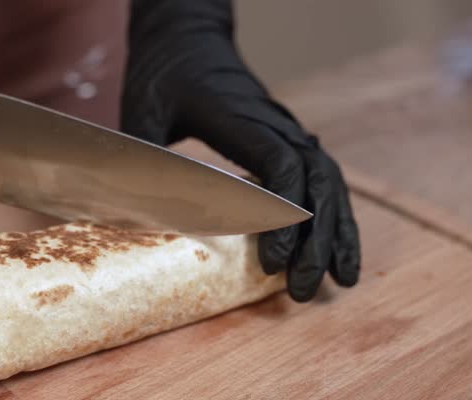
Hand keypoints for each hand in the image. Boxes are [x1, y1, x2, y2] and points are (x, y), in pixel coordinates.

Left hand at [122, 0, 359, 301]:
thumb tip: (134, 211)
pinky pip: (323, 182)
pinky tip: (336, 255)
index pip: (281, 166)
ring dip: (336, 235)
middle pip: (316, 184)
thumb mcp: (143, 108)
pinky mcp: (287, 142)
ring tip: (337, 283)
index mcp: (241, 117)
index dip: (281, 217)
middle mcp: (275, 125)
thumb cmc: (164, 73)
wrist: (187, 37)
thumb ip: (142, 155)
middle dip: (315, 241)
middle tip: (299, 289)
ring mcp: (287, 132)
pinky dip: (335, 219)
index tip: (270, 260)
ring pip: (329, 185)